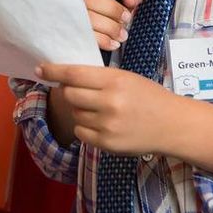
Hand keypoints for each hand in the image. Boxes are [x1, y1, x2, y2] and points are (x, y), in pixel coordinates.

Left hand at [38, 62, 175, 155]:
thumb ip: (98, 77)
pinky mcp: (107, 144)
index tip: (40, 69)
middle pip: (69, 95)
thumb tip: (65, 76)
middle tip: (81, 92)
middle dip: (70, 92)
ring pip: (75, 114)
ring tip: (101, 109)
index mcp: (114, 80)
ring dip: (81, 110)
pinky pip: (81, 132)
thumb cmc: (148, 97)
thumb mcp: (126, 78)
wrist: (173, 125)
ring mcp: (107, 125)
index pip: (74, 74)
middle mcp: (109, 102)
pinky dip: (85, 127)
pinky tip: (102, 123)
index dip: (54, 70)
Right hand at [77, 0, 144, 50]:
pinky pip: (87, 37)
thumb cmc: (108, 12)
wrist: (95, 35)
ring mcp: (70, 17)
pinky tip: (114, 42)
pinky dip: (104, 40)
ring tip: (123, 34)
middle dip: (112, 8)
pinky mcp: (72, 35)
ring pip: (88, 18)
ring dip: (111, 27)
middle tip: (126, 17)